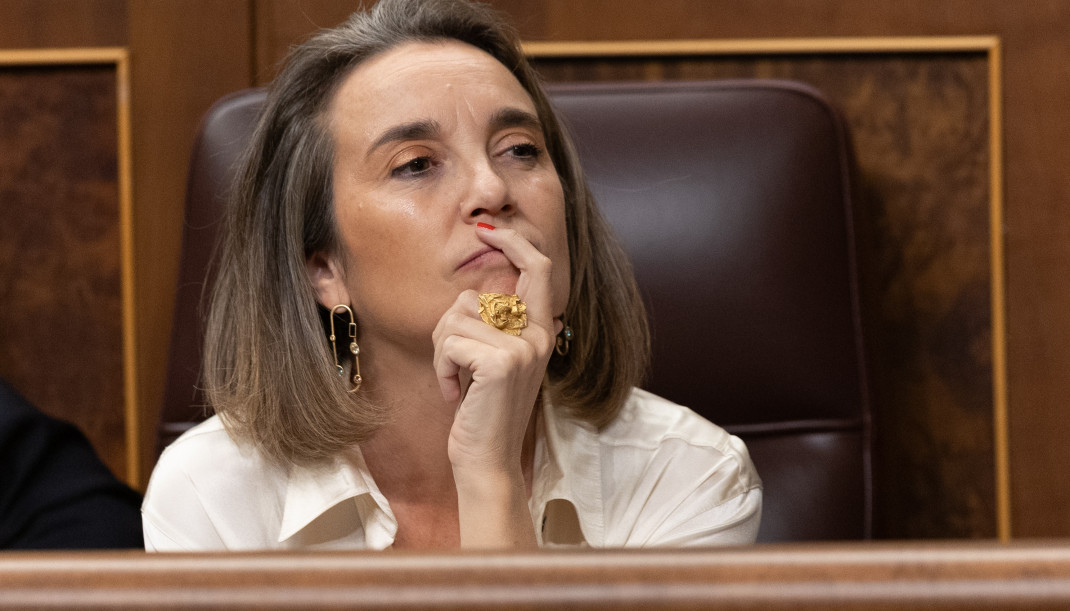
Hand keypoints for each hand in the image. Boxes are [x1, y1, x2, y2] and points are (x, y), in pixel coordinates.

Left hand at [431, 225, 560, 546]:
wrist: (487, 460)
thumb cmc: (483, 411)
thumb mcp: (495, 360)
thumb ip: (494, 325)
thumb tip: (471, 293)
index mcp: (541, 330)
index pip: (537, 266)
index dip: (512, 240)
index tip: (486, 228)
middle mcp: (538, 334)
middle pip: (474, 296)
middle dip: (448, 329)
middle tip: (453, 365)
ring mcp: (523, 348)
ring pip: (454, 319)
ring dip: (442, 354)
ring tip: (458, 383)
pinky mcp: (501, 362)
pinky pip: (450, 342)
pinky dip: (442, 369)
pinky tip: (455, 393)